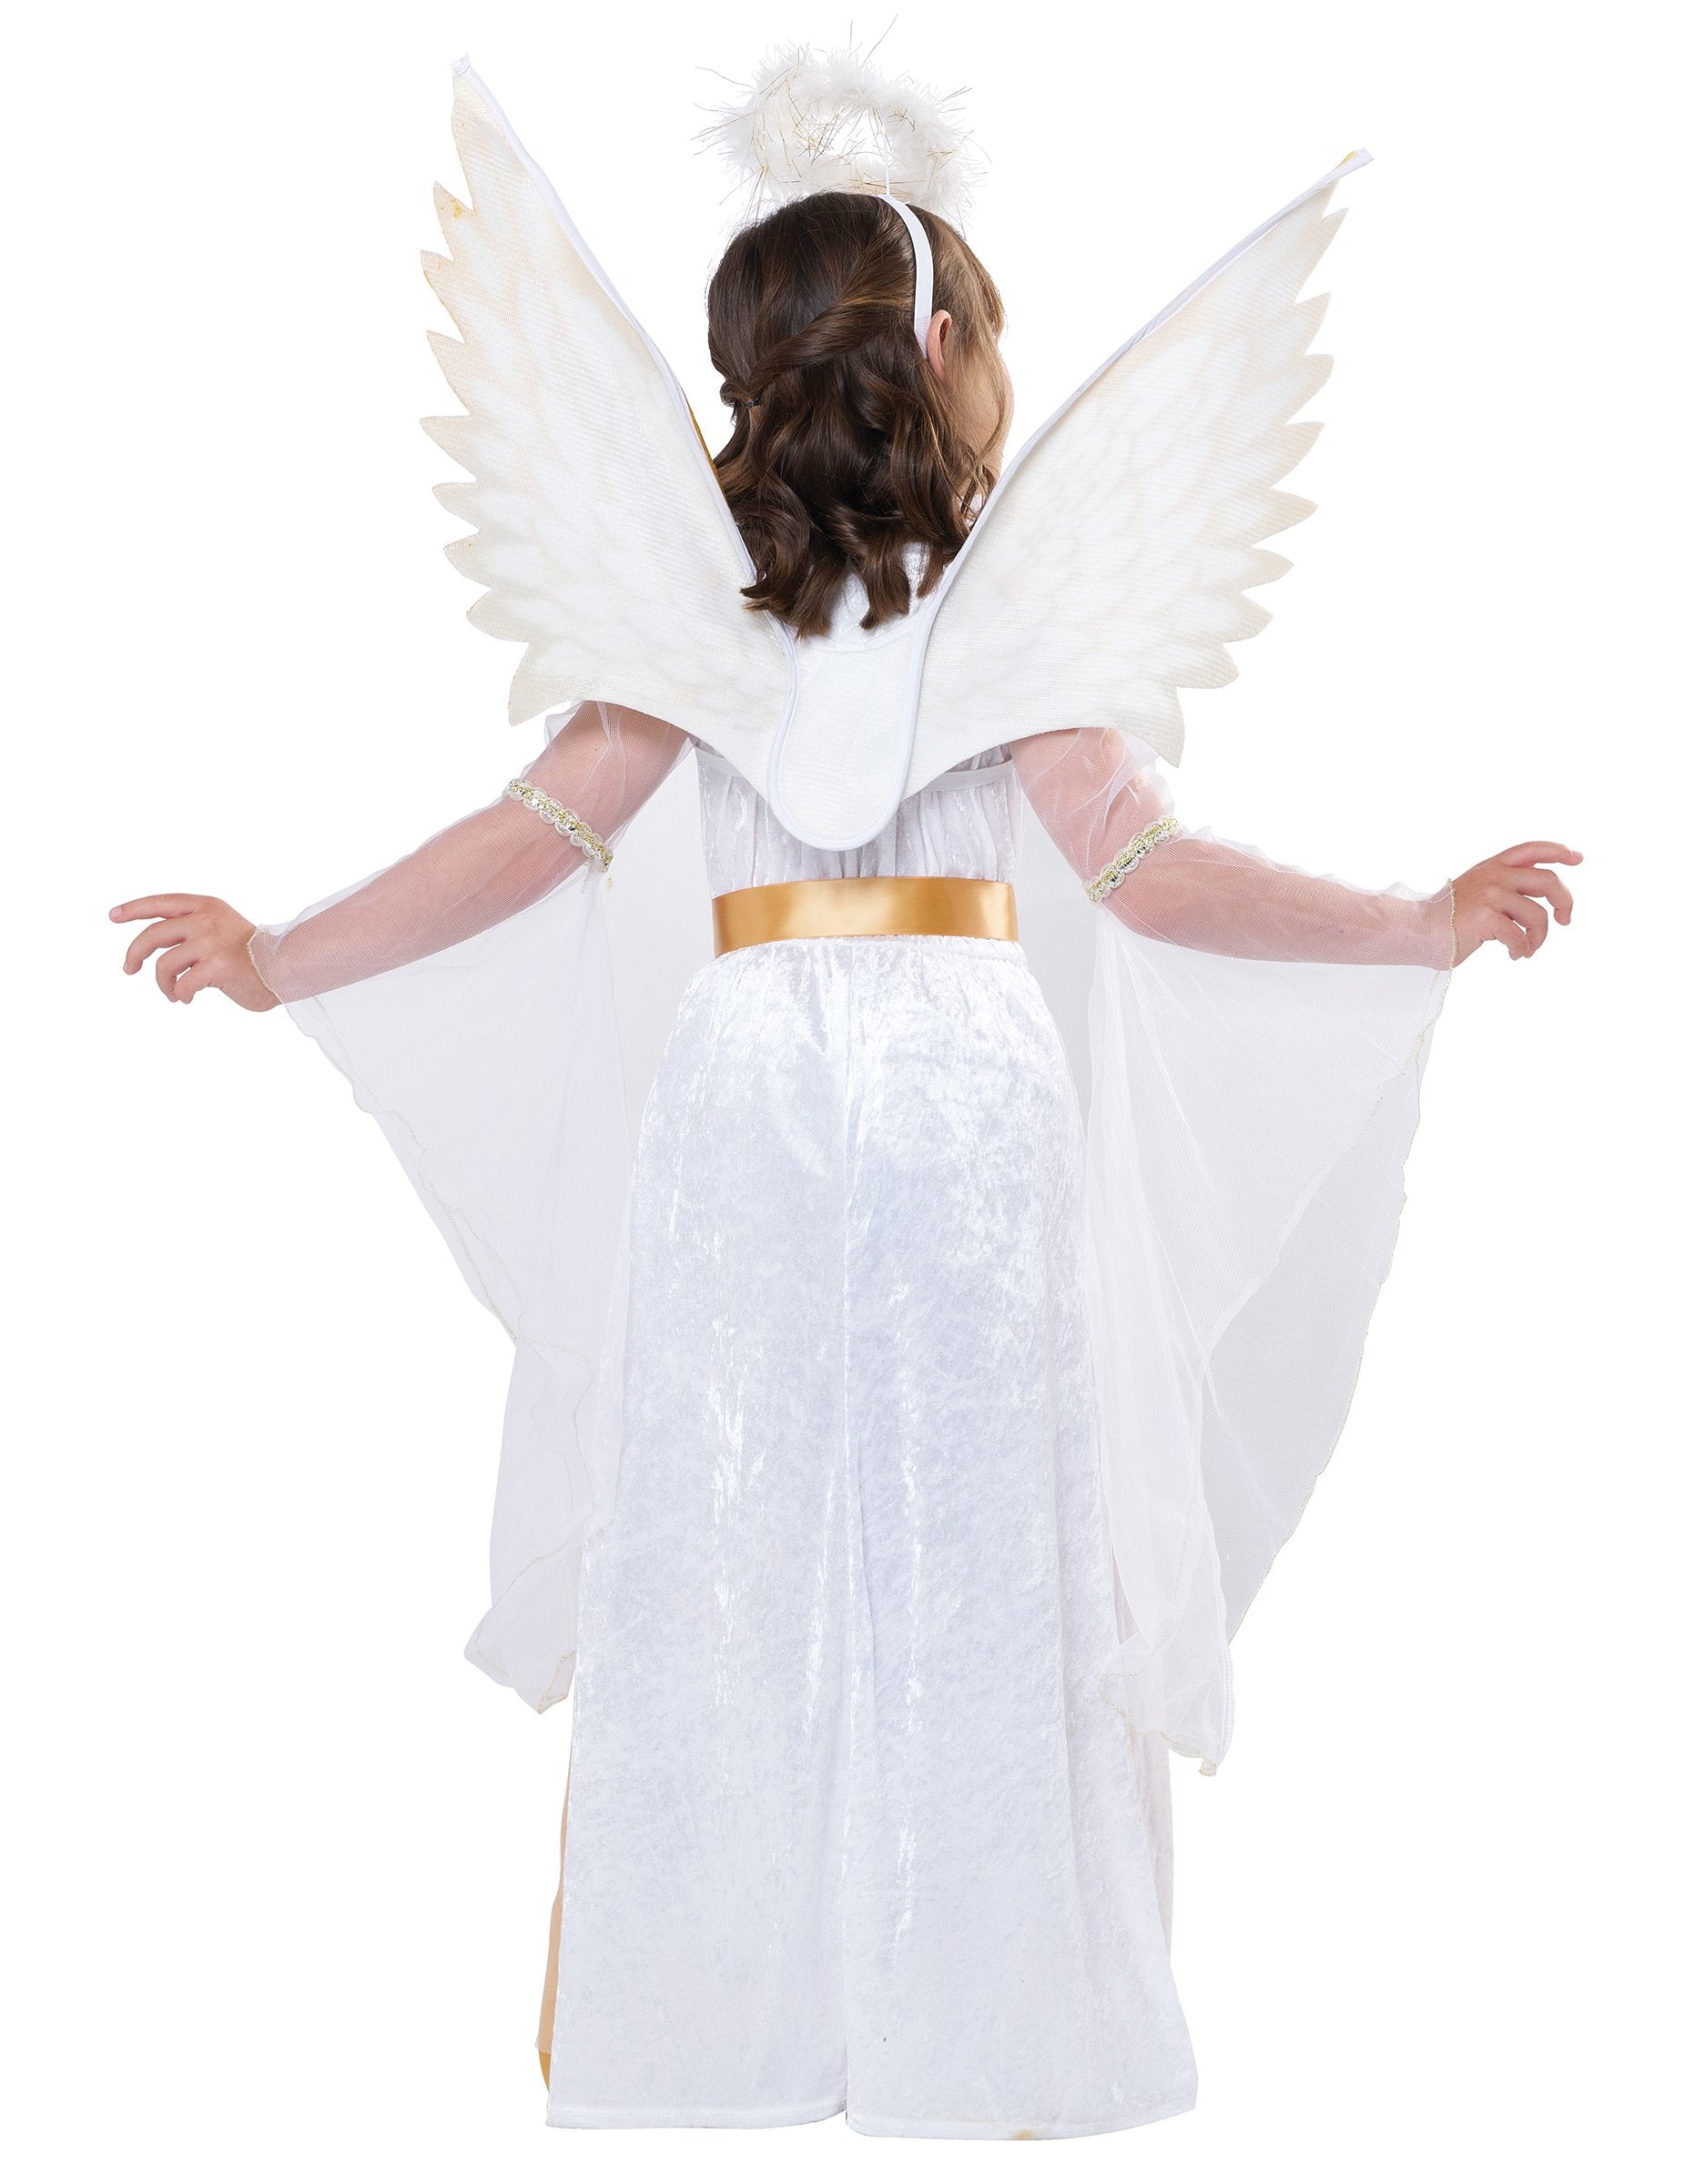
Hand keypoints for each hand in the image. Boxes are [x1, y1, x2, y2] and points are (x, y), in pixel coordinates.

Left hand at [110, 894, 280, 1010]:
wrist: (286, 968)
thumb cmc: (253, 955)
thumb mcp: (222, 929)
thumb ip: (192, 930)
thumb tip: (152, 948)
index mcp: (207, 906)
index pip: (161, 903)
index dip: (133, 908)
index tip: (113, 916)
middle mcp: (207, 919)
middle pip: (152, 934)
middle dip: (134, 954)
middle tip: (129, 969)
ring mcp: (212, 942)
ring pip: (163, 964)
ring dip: (162, 983)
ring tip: (173, 994)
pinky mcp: (218, 966)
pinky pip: (182, 984)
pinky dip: (179, 994)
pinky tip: (187, 999)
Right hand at [1450, 843, 1581, 965]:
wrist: (1416, 931)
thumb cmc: (1448, 918)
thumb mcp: (1477, 889)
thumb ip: (1504, 886)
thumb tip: (1542, 899)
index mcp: (1492, 866)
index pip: (1532, 849)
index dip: (1559, 851)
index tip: (1577, 859)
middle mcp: (1493, 876)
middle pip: (1548, 881)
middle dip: (1565, 901)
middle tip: (1565, 919)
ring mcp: (1489, 895)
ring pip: (1538, 915)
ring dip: (1539, 937)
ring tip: (1528, 948)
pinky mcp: (1485, 918)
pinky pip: (1520, 936)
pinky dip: (1523, 949)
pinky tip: (1514, 955)